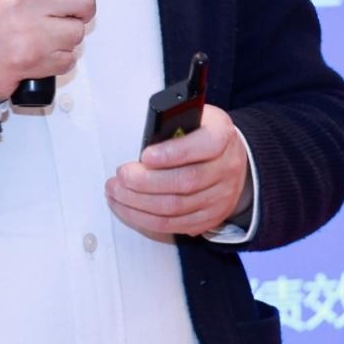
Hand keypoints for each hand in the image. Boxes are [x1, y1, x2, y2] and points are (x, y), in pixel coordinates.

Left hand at [107, 103, 248, 241]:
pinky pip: (173, 225)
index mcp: (222, 135)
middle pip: (185, 181)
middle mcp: (226, 168)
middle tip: (121, 176)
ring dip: (139, 203)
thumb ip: (171, 125)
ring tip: (116, 192)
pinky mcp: (208, 218)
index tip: (145, 156)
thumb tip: (143, 142)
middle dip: (145, 182)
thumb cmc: (200, 135)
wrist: (227, 159)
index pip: (205, 145)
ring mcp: (220, 197)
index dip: (173, 153)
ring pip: (175, 208)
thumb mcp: (192, 118)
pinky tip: (127, 208)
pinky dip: (145, 219)